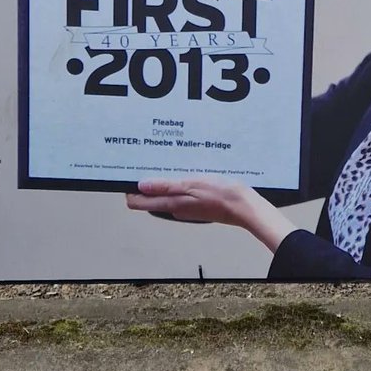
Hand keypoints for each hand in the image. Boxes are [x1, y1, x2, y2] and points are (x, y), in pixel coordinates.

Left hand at [126, 178, 295, 253]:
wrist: (243, 206)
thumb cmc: (220, 194)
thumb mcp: (191, 185)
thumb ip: (166, 186)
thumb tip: (141, 186)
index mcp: (171, 204)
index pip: (138, 202)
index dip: (130, 189)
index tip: (127, 174)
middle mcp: (175, 208)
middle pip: (149, 198)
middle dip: (143, 182)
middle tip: (144, 162)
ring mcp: (185, 207)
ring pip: (164, 194)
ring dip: (160, 181)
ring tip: (163, 162)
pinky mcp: (195, 203)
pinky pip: (178, 193)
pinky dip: (175, 183)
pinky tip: (183, 171)